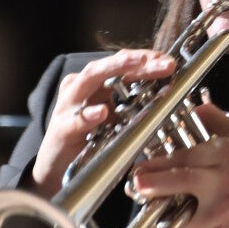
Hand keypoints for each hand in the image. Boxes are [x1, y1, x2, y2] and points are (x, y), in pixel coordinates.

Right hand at [31, 49, 175, 197]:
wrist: (59, 167)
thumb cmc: (90, 138)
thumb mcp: (118, 119)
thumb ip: (137, 105)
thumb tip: (169, 93)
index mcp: (98, 84)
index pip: (123, 63)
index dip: (146, 59)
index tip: (168, 61)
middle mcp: (82, 87)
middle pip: (110, 66)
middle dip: (136, 61)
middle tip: (159, 61)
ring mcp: (70, 105)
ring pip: (88, 79)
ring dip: (111, 69)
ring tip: (132, 64)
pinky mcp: (61, 128)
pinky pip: (75, 120)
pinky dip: (88, 115)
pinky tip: (101, 112)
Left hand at [131, 102, 228, 227]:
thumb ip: (219, 121)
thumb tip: (198, 108)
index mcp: (223, 154)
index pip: (182, 157)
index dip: (155, 165)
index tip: (139, 170)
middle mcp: (221, 180)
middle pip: (177, 181)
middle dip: (151, 185)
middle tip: (138, 187)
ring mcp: (224, 209)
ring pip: (183, 221)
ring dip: (172, 222)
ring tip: (171, 216)